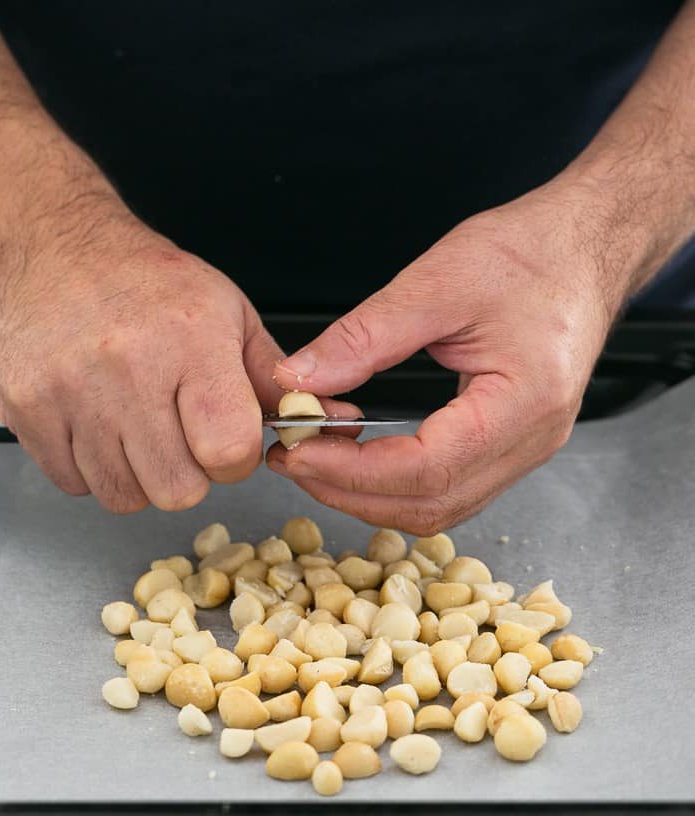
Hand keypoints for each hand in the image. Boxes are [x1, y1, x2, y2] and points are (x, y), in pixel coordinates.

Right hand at [0, 205, 284, 511]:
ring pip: (125, 496)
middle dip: (188, 473)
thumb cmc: (145, 282)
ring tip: (135, 424)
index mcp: (191, 339)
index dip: (235, 460)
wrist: (50, 246)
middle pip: (178, 490)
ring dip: (138, 474)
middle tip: (178, 434)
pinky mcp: (27, 409)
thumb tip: (317, 423)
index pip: (229, 451)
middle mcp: (129, 366)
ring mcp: (71, 391)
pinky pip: (75, 484)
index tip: (225, 441)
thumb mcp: (227, 313)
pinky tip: (97, 424)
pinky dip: (92, 467)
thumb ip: (271, 378)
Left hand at [267, 181, 627, 532]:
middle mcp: (532, 441)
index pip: (426, 469)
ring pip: (440, 506)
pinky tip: (361, 458)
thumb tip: (300, 380)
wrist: (585, 245)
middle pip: (431, 504)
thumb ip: (364, 338)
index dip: (352, 470)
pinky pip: (452, 488)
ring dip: (371, 495)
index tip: (297, 452)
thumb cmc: (532, 254)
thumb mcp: (438, 282)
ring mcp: (527, 449)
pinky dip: (399, 484)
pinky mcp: (514, 444)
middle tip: (293, 462)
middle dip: (351, 492)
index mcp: (524, 403)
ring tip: (317, 461)